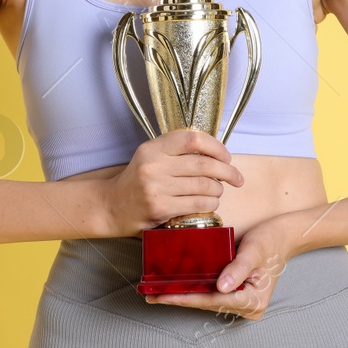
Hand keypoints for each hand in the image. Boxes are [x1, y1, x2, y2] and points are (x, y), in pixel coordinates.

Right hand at [102, 128, 244, 235]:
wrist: (111, 206)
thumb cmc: (137, 181)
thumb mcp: (150, 157)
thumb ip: (176, 152)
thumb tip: (215, 152)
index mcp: (152, 148)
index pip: (192, 138)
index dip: (215, 146)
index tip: (227, 156)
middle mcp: (153, 165)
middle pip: (203, 164)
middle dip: (227, 171)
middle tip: (237, 178)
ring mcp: (156, 188)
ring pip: (203, 185)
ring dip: (218, 189)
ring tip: (219, 191)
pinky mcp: (160, 208)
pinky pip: (197, 204)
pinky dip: (210, 203)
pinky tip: (211, 203)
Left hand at [146, 214, 298, 320]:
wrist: (284, 234)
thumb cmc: (271, 240)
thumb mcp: (254, 251)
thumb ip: (238, 269)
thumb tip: (221, 287)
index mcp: (253, 302)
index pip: (212, 301)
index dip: (185, 298)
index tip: (162, 296)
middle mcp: (247, 307)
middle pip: (206, 303)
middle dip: (179, 298)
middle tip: (150, 295)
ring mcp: (241, 302)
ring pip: (206, 300)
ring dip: (183, 295)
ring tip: (156, 292)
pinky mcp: (236, 293)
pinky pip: (211, 293)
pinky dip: (194, 288)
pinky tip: (175, 285)